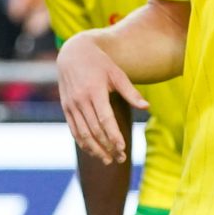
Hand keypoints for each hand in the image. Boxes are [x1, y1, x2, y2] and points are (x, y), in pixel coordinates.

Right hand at [57, 34, 143, 165]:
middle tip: (120, 158)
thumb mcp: (117, 73)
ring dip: (95, 149)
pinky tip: (94, 152)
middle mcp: (80, 99)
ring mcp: (71, 105)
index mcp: (95, 90)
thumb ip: (131, 92)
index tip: (122, 147)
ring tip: (109, 161)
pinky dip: (83, 143)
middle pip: (94, 130)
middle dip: (107, 146)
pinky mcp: (66, 108)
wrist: (73, 54)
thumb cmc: (100, 64)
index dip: (113, 135)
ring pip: (82, 133)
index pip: (104, 118)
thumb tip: (147, 107)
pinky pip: (74, 130)